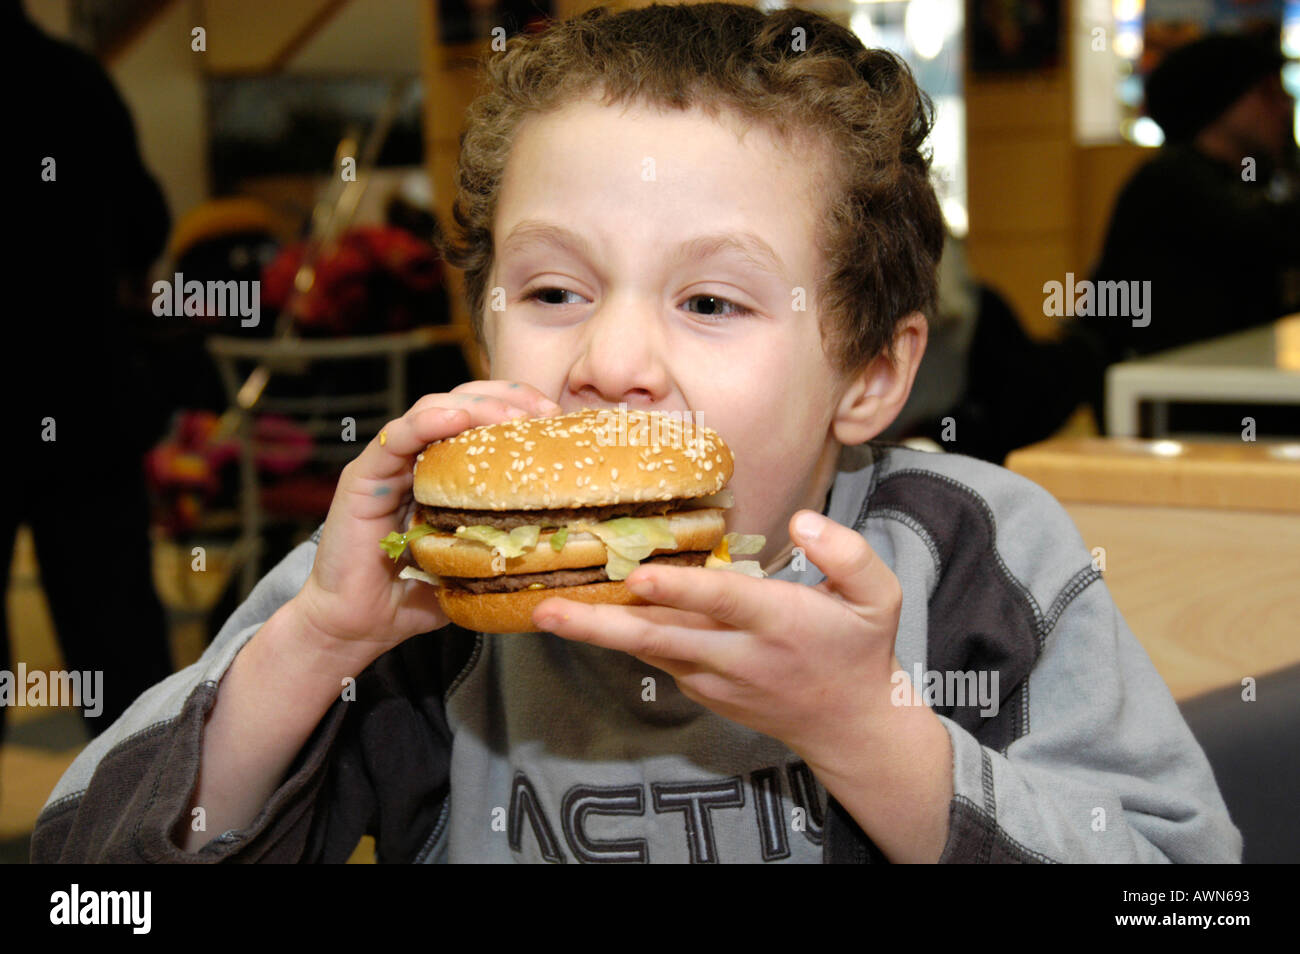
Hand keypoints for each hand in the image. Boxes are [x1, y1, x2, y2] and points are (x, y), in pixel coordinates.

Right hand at [293, 380, 560, 667]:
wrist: (359, 626)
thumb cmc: (417, 595)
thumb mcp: (477, 562)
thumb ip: (510, 541)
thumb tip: (572, 538)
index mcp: (446, 470)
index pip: (486, 418)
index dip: (523, 410)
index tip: (559, 420)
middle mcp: (417, 457)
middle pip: (465, 401)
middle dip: (509, 398)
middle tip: (545, 413)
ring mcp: (389, 464)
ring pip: (433, 408)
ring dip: (476, 405)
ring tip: (510, 415)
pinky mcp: (363, 477)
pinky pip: (395, 438)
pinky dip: (426, 421)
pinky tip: (455, 417)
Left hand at [530, 509, 904, 761]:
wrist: (849, 726)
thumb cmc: (860, 649)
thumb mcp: (881, 597)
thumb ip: (849, 553)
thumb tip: (803, 521)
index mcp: (781, 622)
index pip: (724, 602)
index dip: (681, 590)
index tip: (640, 577)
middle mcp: (740, 654)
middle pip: (662, 637)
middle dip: (601, 625)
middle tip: (547, 611)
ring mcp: (716, 678)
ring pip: (650, 650)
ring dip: (598, 632)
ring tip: (547, 612)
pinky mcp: (703, 689)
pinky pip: (659, 657)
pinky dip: (625, 637)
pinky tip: (590, 617)